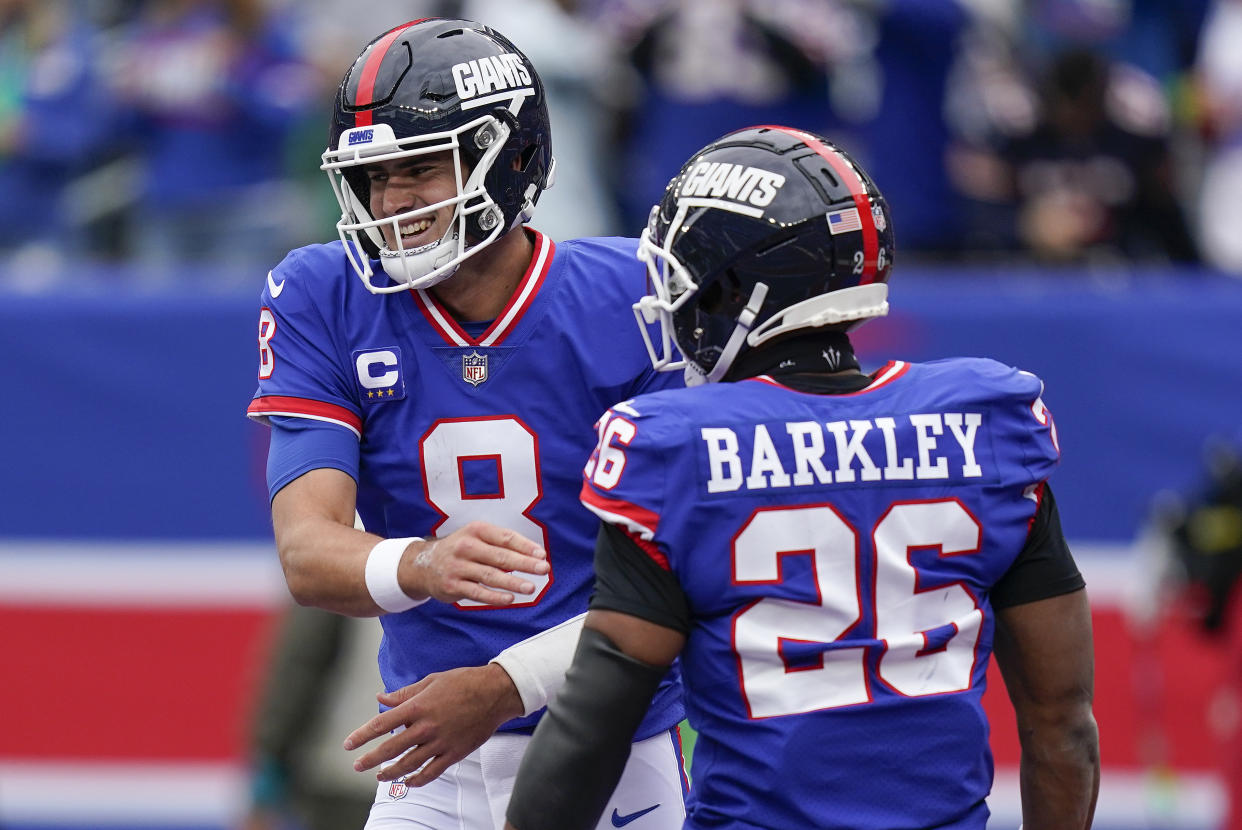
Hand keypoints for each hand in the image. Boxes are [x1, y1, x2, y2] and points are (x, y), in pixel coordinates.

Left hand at [344, 663, 523, 785]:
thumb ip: (404, 693)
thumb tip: (381, 698)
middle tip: (358, 765)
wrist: (495, 692)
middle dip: (370, 759)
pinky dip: (417, 780)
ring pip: (408, 764)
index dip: (361, 736)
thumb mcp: (430, 681)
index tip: (348, 744)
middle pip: (390, 749)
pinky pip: (431, 772)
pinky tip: (408, 782)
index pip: (381, 724)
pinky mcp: (454, 753)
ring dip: (390, 772)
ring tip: (380, 776)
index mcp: (418, 707)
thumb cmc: (463, 682)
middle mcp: (426, 727)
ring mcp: (440, 742)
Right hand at [403, 521, 548, 604]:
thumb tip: (534, 556)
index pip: (505, 537)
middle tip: (543, 570)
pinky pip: (477, 592)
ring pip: (490, 575)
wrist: (423, 565)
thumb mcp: (477, 538)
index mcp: (476, 530)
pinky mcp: (452, 585)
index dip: (525, 546)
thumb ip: (502, 545)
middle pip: (500, 556)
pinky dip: (494, 597)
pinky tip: (510, 599)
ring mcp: (458, 566)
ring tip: (531, 587)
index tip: (542, 555)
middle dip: (524, 563)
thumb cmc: (461, 551)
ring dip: (512, 582)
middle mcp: (466, 546)